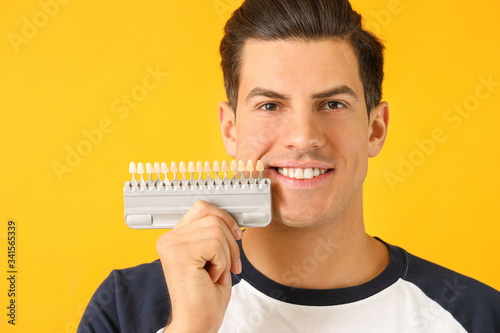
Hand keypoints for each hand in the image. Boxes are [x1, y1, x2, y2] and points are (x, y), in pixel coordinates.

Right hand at [157, 200, 242, 332]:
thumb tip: (230, 219)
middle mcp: (169, 239)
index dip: (224, 219)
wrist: (197, 323)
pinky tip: (211, 277)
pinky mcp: (180, 254)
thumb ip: (214, 234)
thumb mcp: (213, 257)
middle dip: (229, 241)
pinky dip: (222, 262)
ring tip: (216, 273)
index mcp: (175, 238)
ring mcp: (172, 245)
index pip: (202, 208)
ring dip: (226, 255)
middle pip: (213, 217)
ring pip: (217, 230)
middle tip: (228, 264)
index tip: (235, 235)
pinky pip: (215, 244)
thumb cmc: (205, 297)